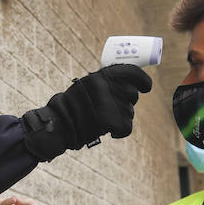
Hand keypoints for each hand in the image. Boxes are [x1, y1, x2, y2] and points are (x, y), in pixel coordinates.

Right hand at [21, 64, 152, 159]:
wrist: (57, 126)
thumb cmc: (71, 107)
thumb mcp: (86, 86)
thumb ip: (105, 83)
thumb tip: (131, 84)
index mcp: (100, 76)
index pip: (132, 72)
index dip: (143, 80)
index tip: (146, 87)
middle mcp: (106, 87)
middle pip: (132, 94)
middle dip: (127, 102)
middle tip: (113, 108)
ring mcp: (110, 103)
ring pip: (129, 112)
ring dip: (121, 117)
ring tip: (103, 120)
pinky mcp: (112, 121)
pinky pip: (127, 127)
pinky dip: (120, 132)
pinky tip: (109, 132)